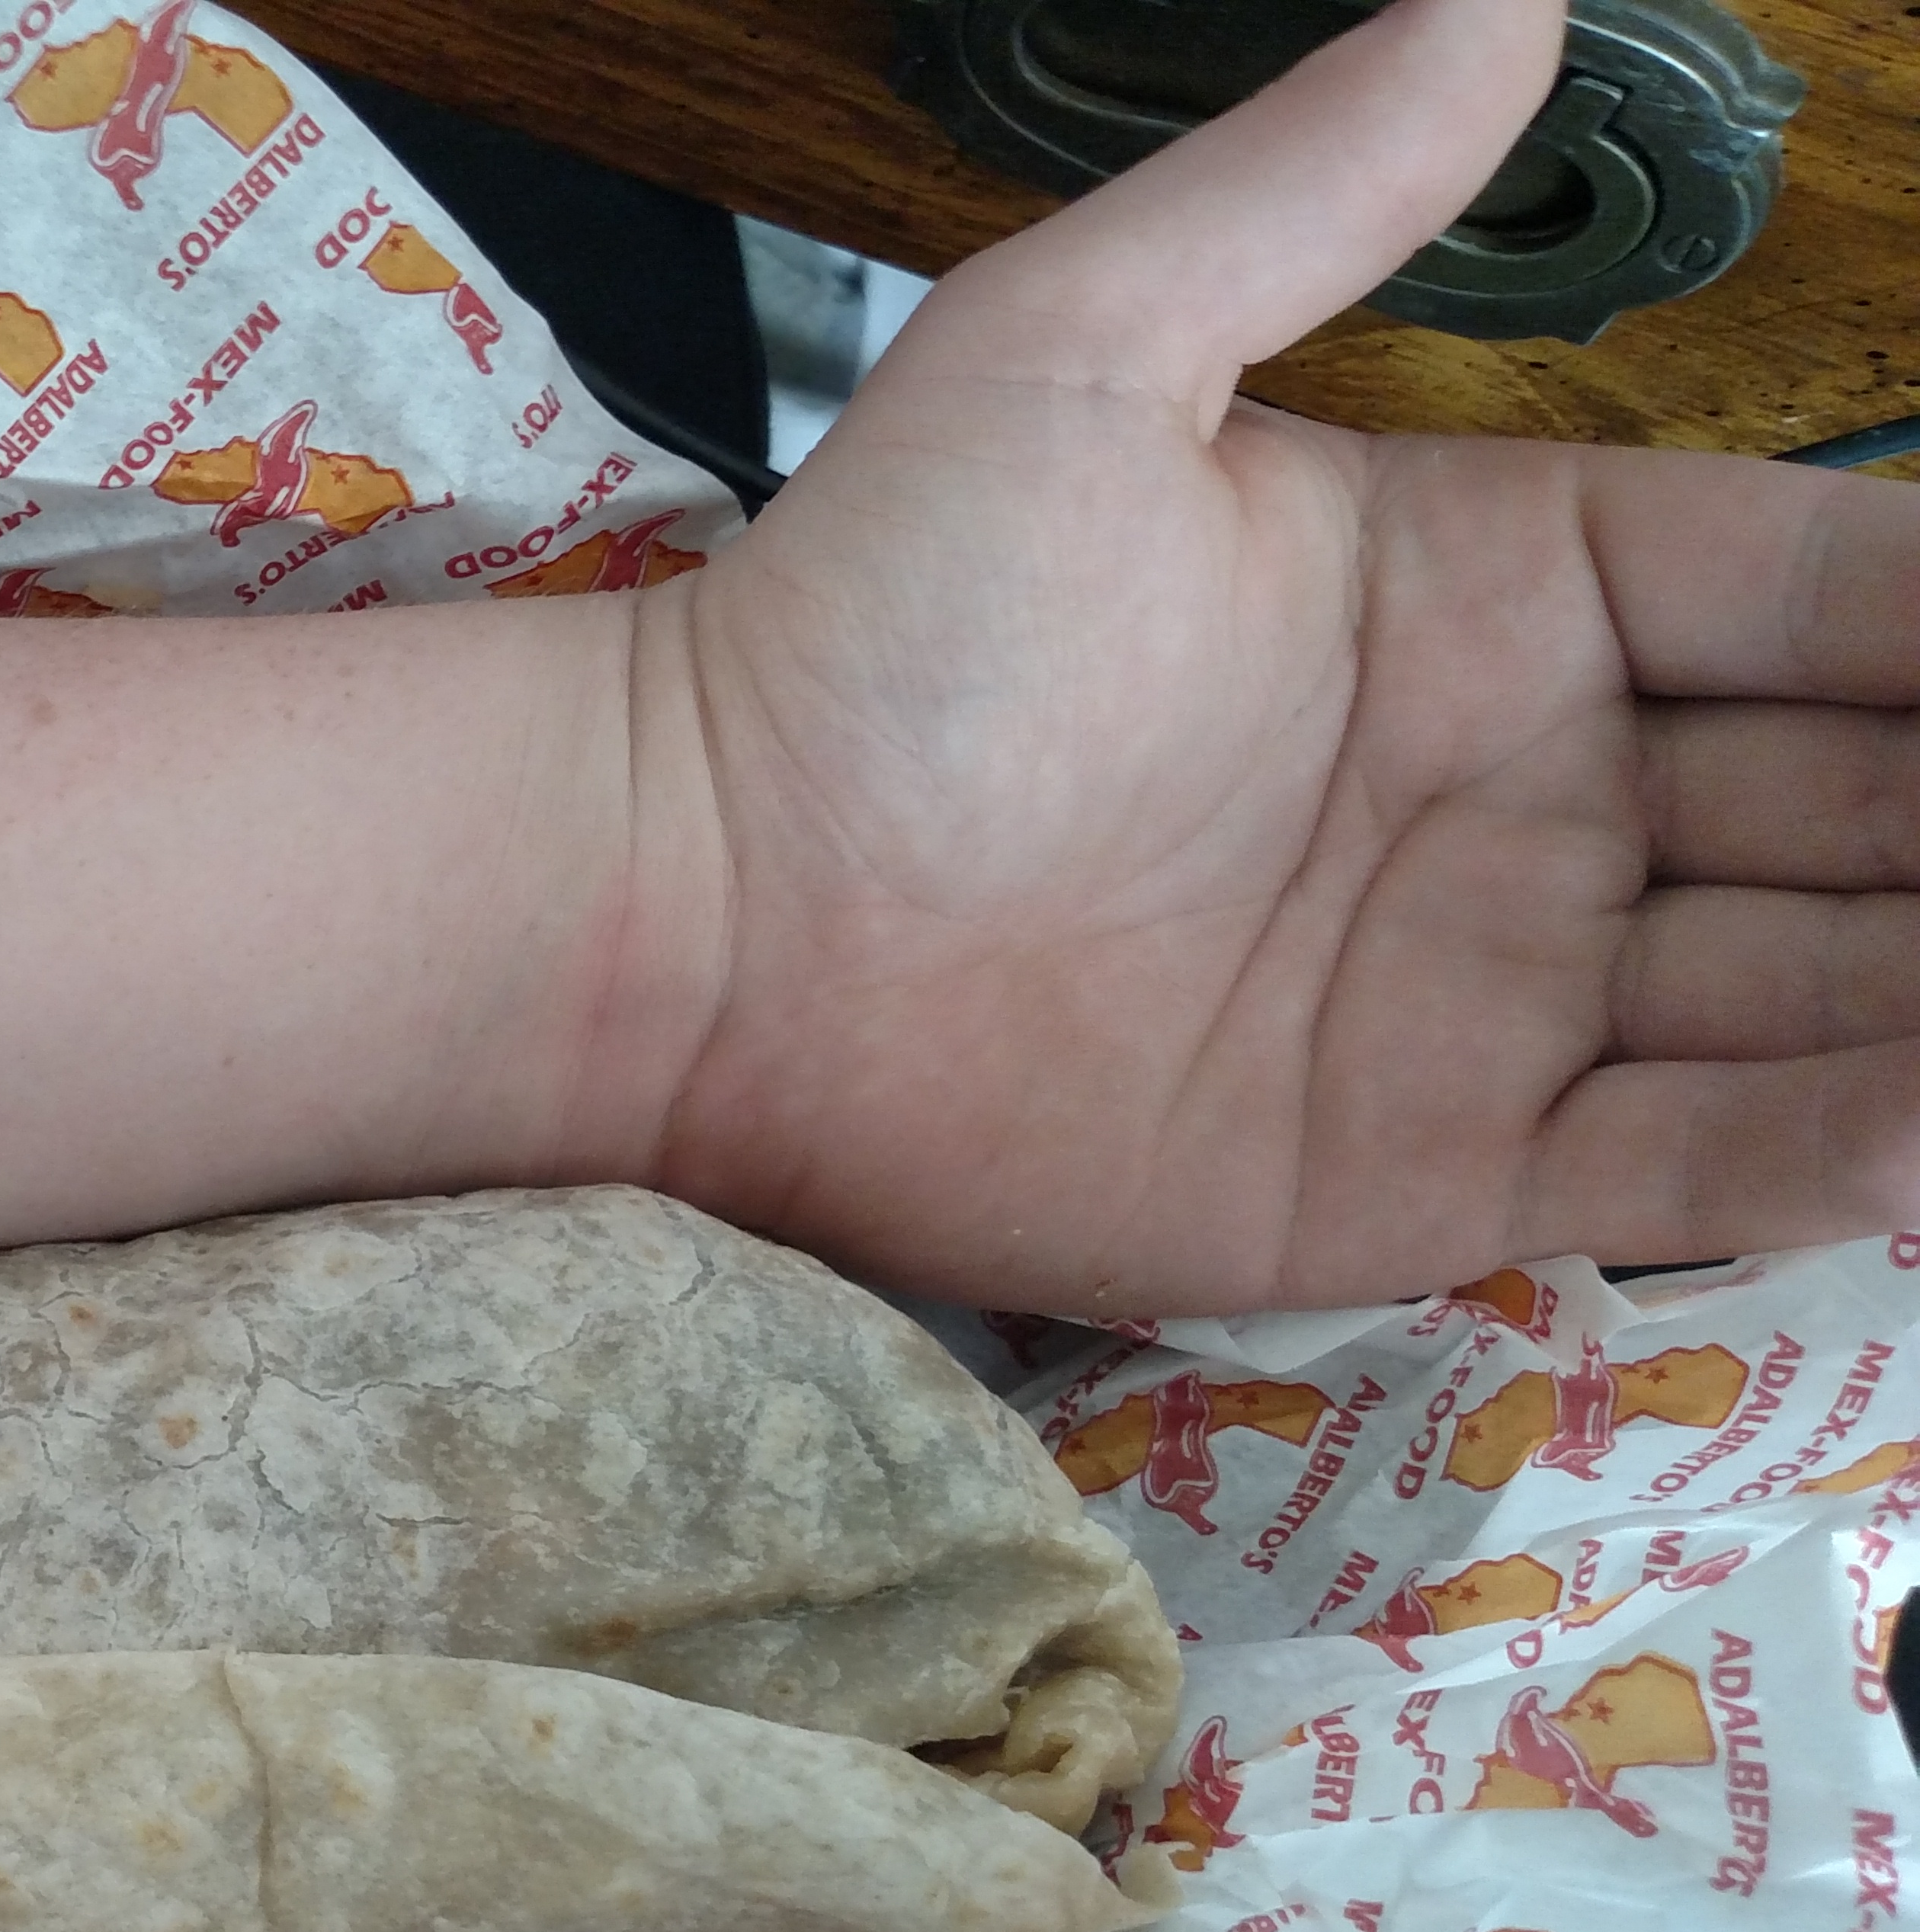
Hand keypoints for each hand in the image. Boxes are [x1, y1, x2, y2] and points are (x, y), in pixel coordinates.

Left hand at [640, 0, 1919, 1314]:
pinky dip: (1860, 1146)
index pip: (1833, 592)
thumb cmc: (873, 624)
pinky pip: (1702, 1162)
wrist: (694, 902)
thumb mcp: (1083, 351)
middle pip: (1873, 795)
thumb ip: (1311, 190)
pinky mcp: (1433, 1176)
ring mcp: (1498, 993)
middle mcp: (1541, 796)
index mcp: (1507, 595)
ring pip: (1831, 983)